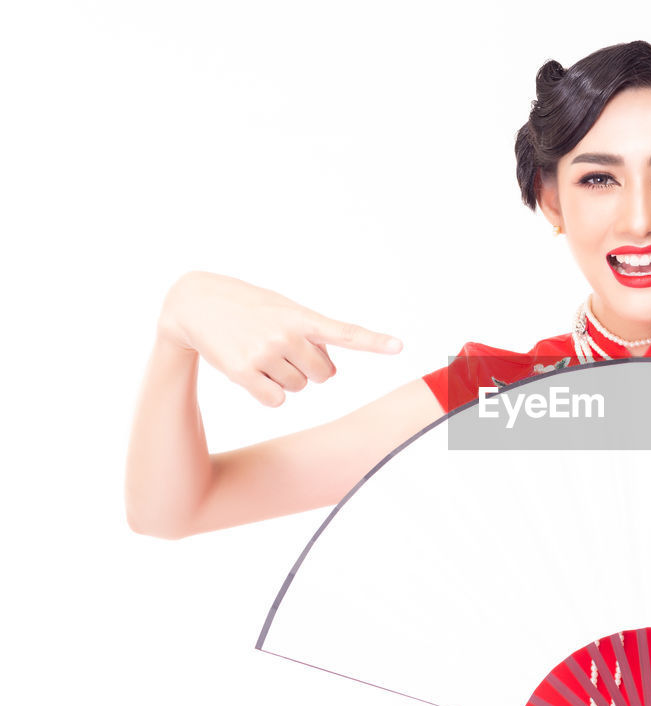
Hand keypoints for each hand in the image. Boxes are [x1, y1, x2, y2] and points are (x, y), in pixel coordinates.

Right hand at [158, 271, 401, 405]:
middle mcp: (286, 335)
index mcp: (302, 317)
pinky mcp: (243, 373)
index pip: (345, 332)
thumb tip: (329, 373)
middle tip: (282, 348)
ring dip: (285, 377)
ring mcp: (264, 354)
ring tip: (260, 352)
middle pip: (324, 375)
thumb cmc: (250, 308)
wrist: (196, 304)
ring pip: (299, 388)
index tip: (398, 347)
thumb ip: (312, 336)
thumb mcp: (284, 310)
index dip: (373, 341)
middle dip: (309, 368)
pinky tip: (251, 371)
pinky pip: (276, 400)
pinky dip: (268, 392)